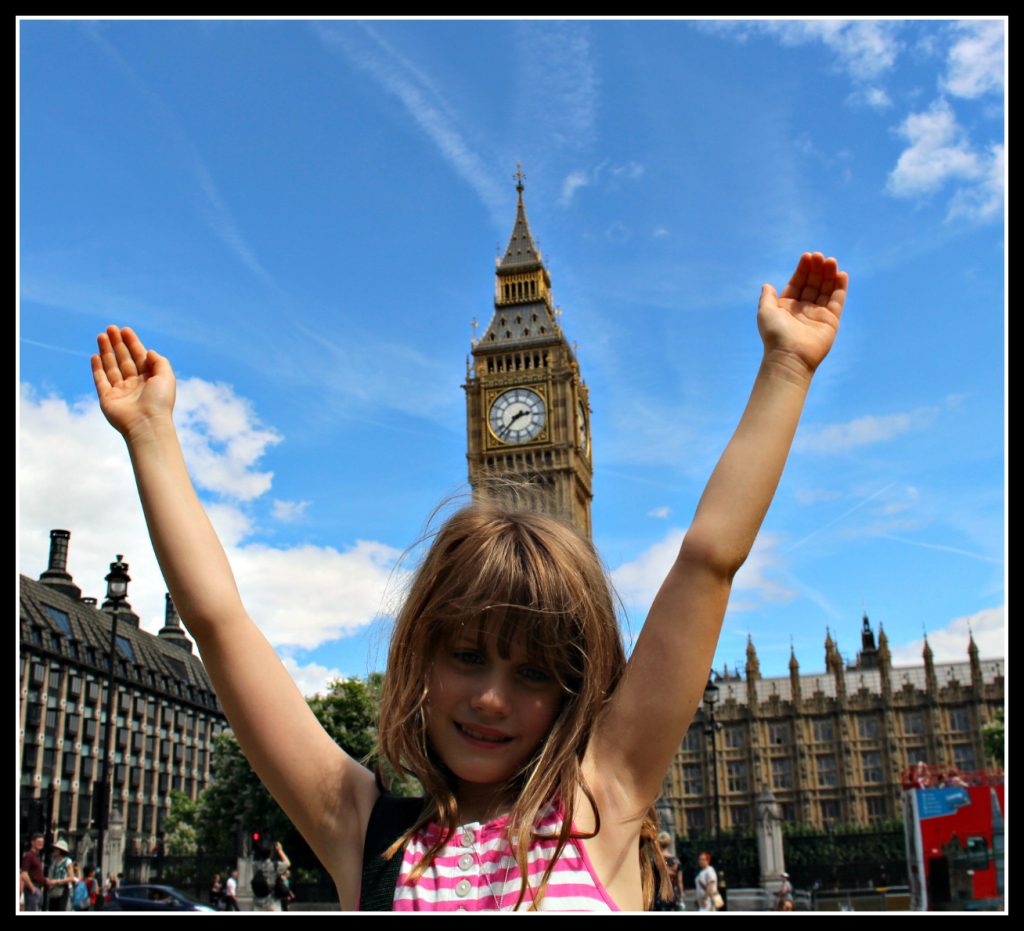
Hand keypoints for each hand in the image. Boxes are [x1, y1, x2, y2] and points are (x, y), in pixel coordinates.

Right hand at [92, 326, 176, 438]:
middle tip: (110, 328)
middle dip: (117, 343)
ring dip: (106, 351)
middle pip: (124, 359)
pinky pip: (101, 380)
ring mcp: (121, 392)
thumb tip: (148, 351)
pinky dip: (97, 368)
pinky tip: (95, 356)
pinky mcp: (108, 398)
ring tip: (101, 336)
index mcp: (150, 380)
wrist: (146, 424)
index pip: (139, 357)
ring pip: (111, 367)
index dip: (133, 343)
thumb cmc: (159, 401)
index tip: (125, 329)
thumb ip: (159, 362)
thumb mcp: (166, 377)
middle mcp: (135, 384)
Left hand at [758, 252, 847, 376]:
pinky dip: (840, 287)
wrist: (789, 356)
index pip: (797, 283)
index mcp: (787, 306)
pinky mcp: (831, 321)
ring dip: (829, 274)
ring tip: (831, 261)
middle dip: (816, 269)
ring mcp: (818, 314)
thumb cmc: (775, 334)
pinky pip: (837, 300)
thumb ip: (767, 297)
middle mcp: (803, 309)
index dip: (802, 269)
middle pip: (812, 284)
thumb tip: (767, 285)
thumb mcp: (765, 312)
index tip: (807, 256)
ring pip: (825, 289)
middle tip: (820, 256)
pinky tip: (841, 274)